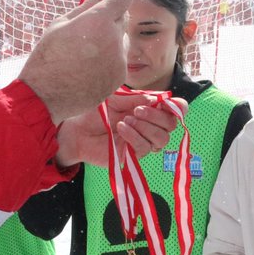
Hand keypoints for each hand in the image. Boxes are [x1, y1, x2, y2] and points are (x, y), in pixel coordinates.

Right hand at [19, 0, 130, 124]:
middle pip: (124, 18)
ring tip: (87, 51)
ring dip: (111, 39)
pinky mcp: (119, 77)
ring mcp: (119, 60)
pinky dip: (109, 59)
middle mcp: (114, 39)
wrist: (45, 95)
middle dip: (111, 17)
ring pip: (122, 40)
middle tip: (91, 26)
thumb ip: (86, 6)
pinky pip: (119, 60)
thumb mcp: (60, 24)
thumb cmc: (47, 57)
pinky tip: (88, 67)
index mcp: (98, 21)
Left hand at [55, 92, 187, 166]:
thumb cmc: (94, 112)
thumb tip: (156, 99)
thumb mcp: (115, 98)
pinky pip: (144, 148)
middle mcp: (149, 126)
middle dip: (157, 116)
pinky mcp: (133, 155)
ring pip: (162, 139)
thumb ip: (135, 98)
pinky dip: (134, 136)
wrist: (76, 130)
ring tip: (126, 120)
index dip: (177, 107)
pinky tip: (120, 128)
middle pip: (171, 125)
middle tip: (137, 110)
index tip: (166, 103)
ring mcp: (142, 142)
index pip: (176, 110)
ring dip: (146, 127)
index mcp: (148, 109)